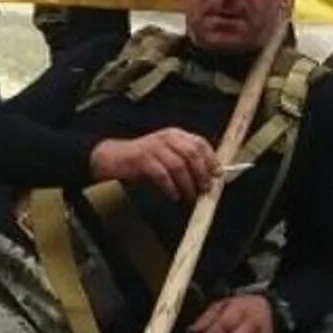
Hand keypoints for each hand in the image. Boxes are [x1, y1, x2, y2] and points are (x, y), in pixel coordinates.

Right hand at [89, 128, 218, 203]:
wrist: (114, 157)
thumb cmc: (143, 160)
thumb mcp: (167, 155)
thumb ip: (185, 161)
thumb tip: (209, 177)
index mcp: (175, 135)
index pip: (199, 142)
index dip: (211, 159)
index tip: (218, 175)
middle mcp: (166, 138)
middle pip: (191, 153)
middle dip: (201, 173)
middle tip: (205, 189)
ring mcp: (153, 147)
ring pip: (178, 165)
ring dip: (187, 184)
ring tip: (190, 196)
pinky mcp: (142, 159)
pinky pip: (161, 174)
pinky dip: (170, 187)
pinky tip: (174, 196)